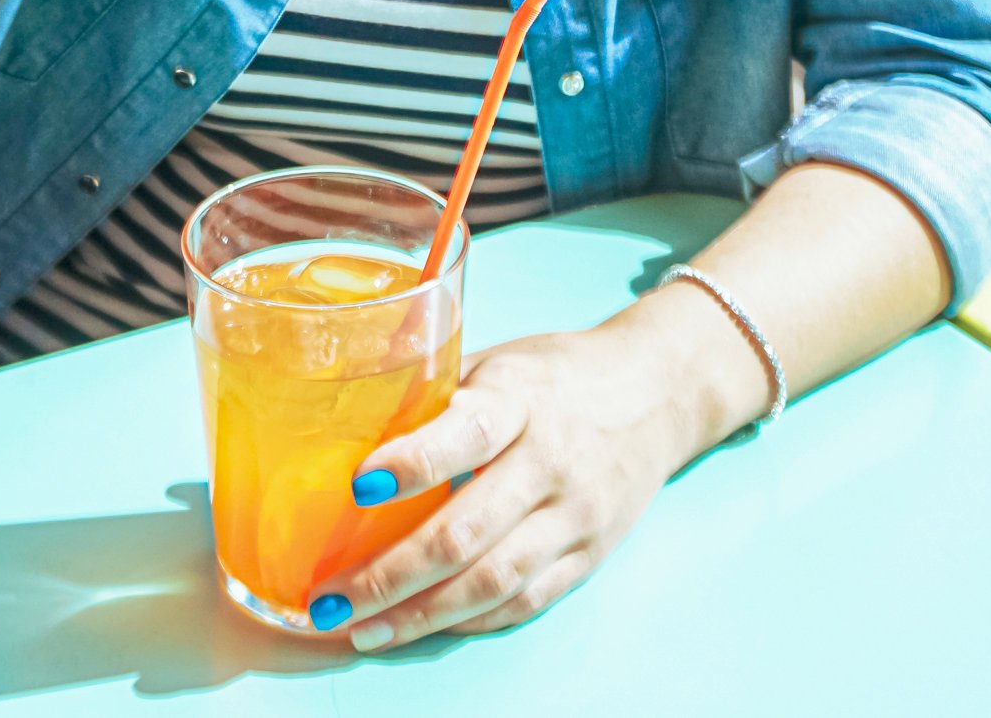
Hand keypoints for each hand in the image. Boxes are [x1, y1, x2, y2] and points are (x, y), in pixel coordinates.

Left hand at [312, 294, 766, 651]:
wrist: (659, 393)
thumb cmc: (559, 374)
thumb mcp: (500, 360)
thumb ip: (437, 396)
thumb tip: (347, 429)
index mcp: (521, 399)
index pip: (465, 433)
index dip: (412, 463)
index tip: (359, 486)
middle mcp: (551, 461)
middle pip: (466, 532)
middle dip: (391, 574)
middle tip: (332, 598)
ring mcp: (576, 515)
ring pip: (492, 582)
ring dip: (421, 616)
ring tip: (363, 631)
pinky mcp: (590, 554)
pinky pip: (524, 601)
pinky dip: (468, 621)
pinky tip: (422, 627)